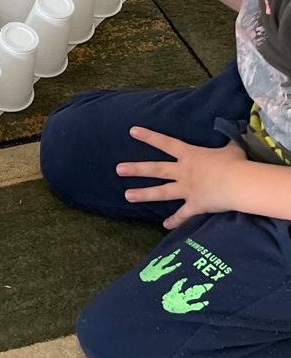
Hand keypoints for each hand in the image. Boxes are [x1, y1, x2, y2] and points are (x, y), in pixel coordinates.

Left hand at [117, 125, 246, 227]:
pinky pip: (183, 215)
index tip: (132, 131)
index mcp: (190, 155)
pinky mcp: (195, 205)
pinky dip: (175, 221)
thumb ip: (229, 142)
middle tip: (118, 169)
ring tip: (127, 196)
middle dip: (136, 169)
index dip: (149, 136)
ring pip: (161, 193)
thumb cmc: (235, 163)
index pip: (166, 143)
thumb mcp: (231, 149)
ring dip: (143, 194)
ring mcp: (187, 189)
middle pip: (156, 169)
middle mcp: (184, 172)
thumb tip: (237, 132)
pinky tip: (165, 226)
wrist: (239, 183)